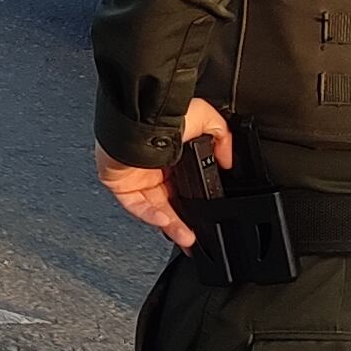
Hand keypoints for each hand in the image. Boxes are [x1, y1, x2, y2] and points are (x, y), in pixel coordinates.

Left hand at [95, 101, 234, 246]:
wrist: (138, 118)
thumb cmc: (164, 113)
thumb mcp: (205, 117)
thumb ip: (221, 137)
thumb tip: (228, 160)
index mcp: (172, 154)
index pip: (185, 184)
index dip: (196, 200)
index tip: (208, 212)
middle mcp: (154, 167)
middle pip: (171, 202)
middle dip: (184, 221)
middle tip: (197, 234)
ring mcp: (137, 177)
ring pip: (156, 209)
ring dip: (172, 225)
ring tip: (187, 237)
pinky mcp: (122, 185)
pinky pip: (137, 207)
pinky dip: (151, 216)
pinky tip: (165, 221)